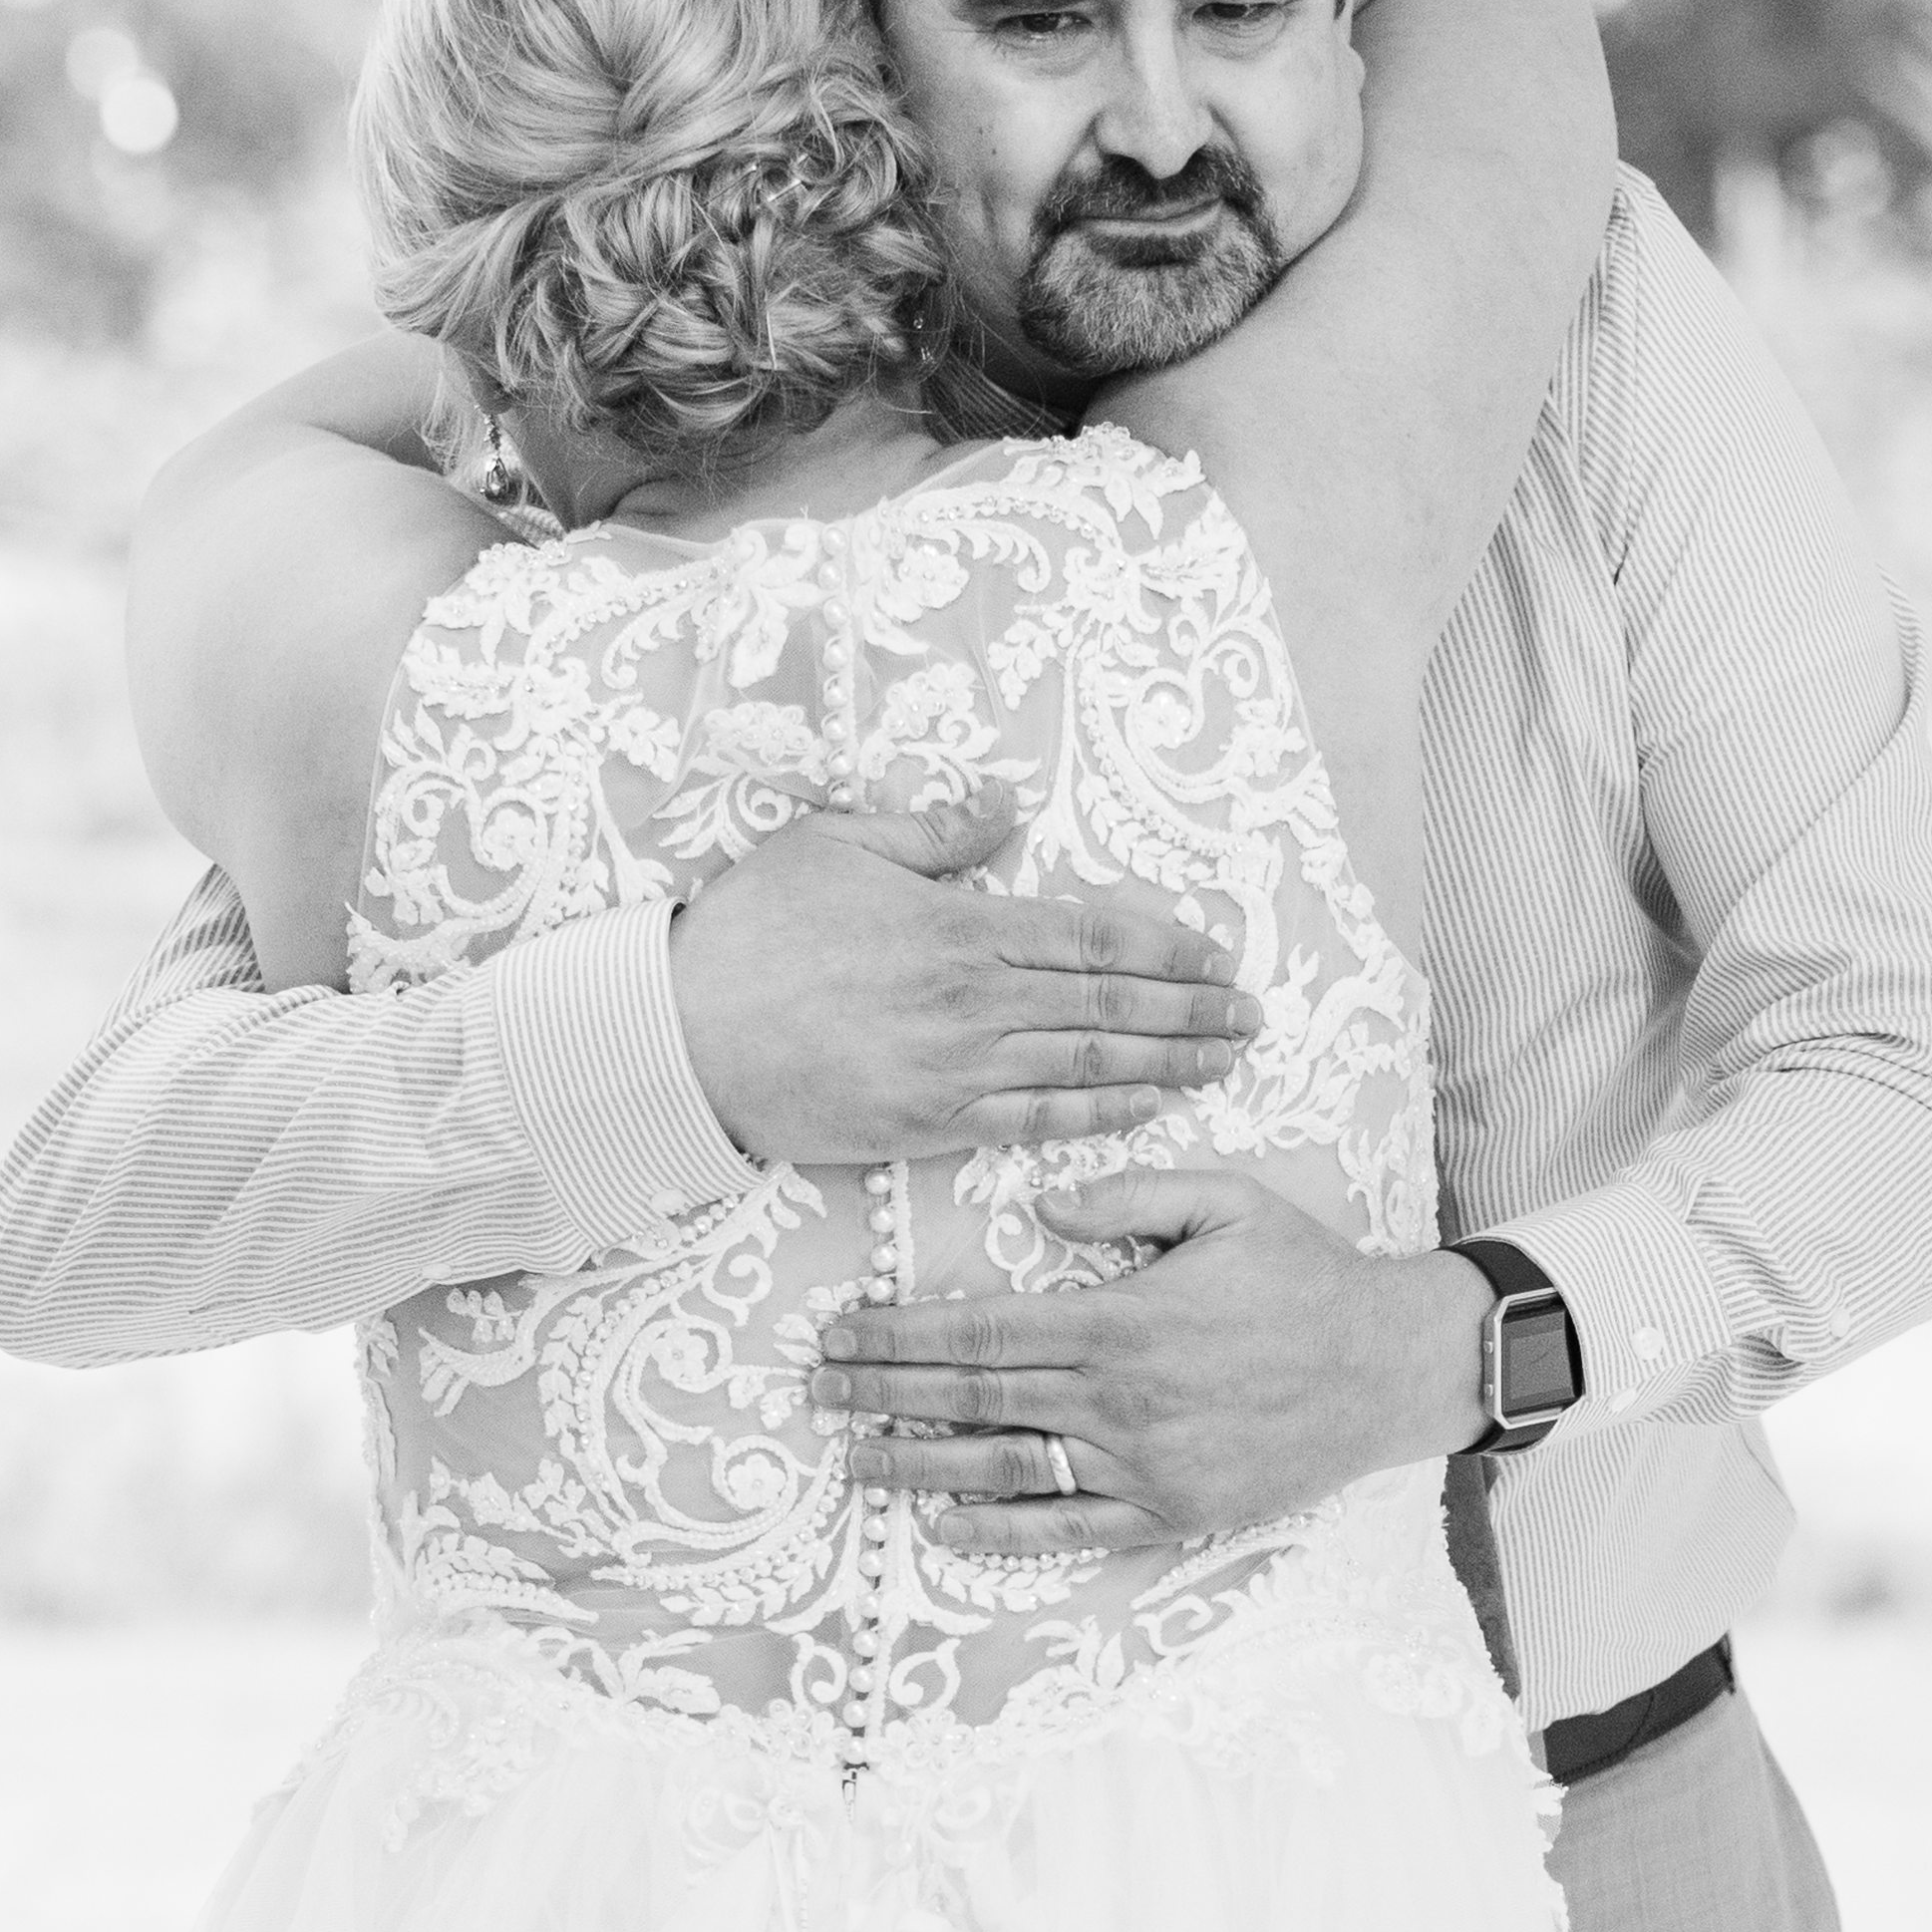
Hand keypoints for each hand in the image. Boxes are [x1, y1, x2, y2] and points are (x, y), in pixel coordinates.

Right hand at [667, 787, 1258, 1165]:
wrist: (678, 1036)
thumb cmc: (749, 932)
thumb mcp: (836, 844)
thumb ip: (932, 831)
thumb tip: (1005, 805)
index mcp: (959, 924)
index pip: (1094, 934)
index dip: (1170, 945)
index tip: (1221, 954)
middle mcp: (974, 999)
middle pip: (1110, 1002)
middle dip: (1193, 1009)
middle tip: (1253, 1015)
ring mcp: (957, 1070)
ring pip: (1089, 1064)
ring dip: (1170, 1062)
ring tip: (1227, 1060)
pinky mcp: (929, 1127)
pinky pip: (1036, 1120)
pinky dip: (1101, 1113)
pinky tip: (1148, 1106)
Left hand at [808, 1163, 1492, 1549]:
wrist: (1391, 1366)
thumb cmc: (1305, 1276)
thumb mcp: (1226, 1202)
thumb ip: (1128, 1194)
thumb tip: (1044, 1204)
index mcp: (1120, 1320)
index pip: (979, 1333)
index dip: (898, 1337)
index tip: (841, 1333)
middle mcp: (1119, 1399)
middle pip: (973, 1401)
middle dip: (883, 1395)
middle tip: (816, 1392)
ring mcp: (1143, 1463)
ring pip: (1006, 1468)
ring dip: (920, 1465)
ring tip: (855, 1458)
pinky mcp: (1173, 1512)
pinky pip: (1072, 1528)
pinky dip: (1003, 1532)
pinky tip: (946, 1524)